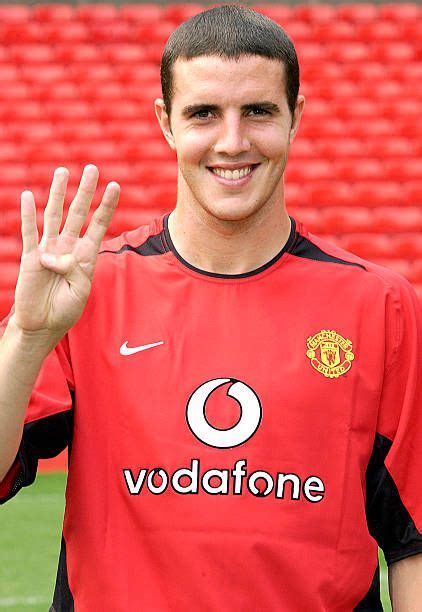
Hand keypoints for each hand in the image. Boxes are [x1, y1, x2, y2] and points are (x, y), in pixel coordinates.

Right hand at [14, 164, 119, 336]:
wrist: (43, 324)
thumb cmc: (66, 310)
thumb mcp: (80, 291)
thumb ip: (75, 270)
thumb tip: (56, 254)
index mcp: (86, 255)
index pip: (98, 224)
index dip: (106, 206)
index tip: (115, 185)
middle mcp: (68, 247)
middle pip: (78, 212)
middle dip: (85, 191)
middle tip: (92, 168)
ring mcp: (48, 249)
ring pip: (54, 215)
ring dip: (57, 193)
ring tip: (62, 171)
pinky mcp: (30, 257)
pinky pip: (29, 232)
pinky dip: (27, 215)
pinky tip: (27, 196)